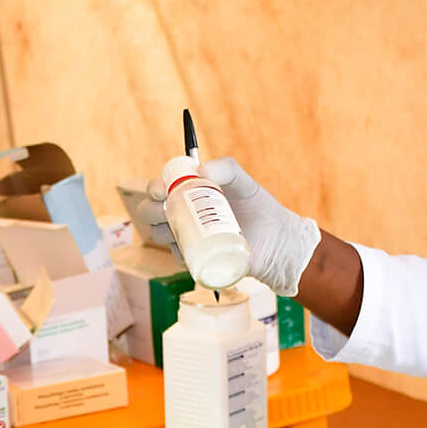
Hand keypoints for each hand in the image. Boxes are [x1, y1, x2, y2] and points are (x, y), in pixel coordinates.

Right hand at [143, 157, 320, 295]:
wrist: (276, 242)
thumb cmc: (259, 208)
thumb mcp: (244, 182)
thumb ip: (226, 168)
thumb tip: (201, 171)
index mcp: (188, 193)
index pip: (159, 187)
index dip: (155, 187)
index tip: (161, 190)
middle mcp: (182, 215)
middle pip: (150, 212)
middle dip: (151, 210)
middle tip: (168, 210)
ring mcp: (187, 238)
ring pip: (160, 235)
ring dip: (164, 231)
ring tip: (185, 227)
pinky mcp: (196, 259)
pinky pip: (178, 257)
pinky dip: (180, 252)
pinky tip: (195, 247)